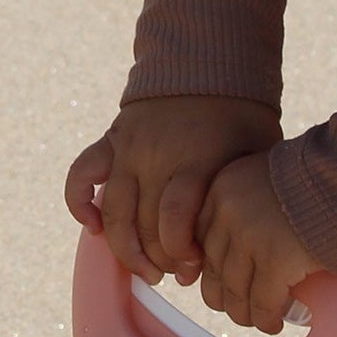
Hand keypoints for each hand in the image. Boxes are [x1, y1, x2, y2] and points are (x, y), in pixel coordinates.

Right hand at [65, 96, 281, 285]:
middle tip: (174, 274)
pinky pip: (80, 175)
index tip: (196, 266)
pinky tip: (94, 228)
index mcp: (196, 161)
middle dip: (159, 260)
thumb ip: (241, 196)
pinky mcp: (111, 141)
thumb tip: (230, 249)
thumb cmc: (242, 117)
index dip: (182, 253)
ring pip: (113, 213)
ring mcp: (128, 149)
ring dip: (124, 249)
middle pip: (144, 226)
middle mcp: (156, 157)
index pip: (174, 222)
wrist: (208, 62)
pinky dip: (79, 204)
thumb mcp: (257, 153)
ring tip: (145, 269)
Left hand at [195, 151, 315, 332]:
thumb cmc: (320, 178)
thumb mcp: (267, 177)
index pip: (200, 239)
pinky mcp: (275, 260)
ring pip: (235, 291)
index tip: (224, 284)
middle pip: (213, 268)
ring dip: (246, 314)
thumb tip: (242, 250)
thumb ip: (248, 204)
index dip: (211, 267)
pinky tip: (275, 324)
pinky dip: (267, 319)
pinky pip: (263, 302)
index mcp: (222, 188)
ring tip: (261, 321)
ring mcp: (249, 236)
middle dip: (226, 296)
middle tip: (242, 308)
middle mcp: (227, 211)